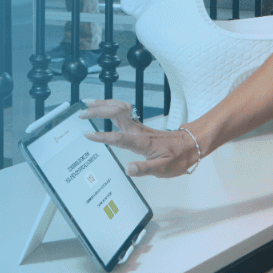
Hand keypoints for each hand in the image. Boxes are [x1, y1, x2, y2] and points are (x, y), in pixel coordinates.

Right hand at [79, 100, 198, 177]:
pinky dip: (111, 106)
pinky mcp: (140, 126)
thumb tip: (128, 169)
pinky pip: (123, 111)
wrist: (191, 145)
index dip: (102, 136)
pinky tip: (103, 106)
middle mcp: (138, 131)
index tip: (87, 135)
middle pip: (116, 113)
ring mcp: (139, 127)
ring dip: (103, 104)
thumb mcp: (164, 168)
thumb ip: (145, 168)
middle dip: (98, 111)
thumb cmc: (179, 157)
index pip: (118, 137)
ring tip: (87, 103)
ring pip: (119, 109)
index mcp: (141, 142)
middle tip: (81, 112)